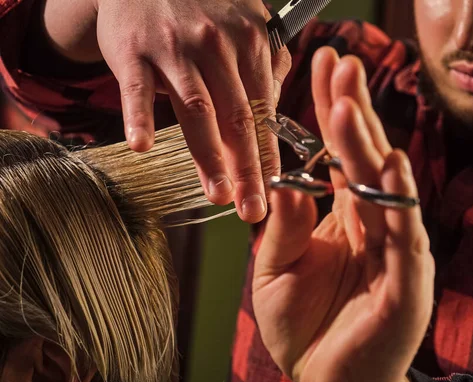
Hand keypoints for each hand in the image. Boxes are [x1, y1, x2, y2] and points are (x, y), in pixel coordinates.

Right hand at [43, 0, 291, 221]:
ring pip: (197, 109)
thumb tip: (274, 115)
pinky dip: (139, 117)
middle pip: (237, 117)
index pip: (264, 111)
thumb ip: (267, 66)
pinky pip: (137, 88)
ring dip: (208, 156)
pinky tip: (142, 146)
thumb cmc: (203, 7)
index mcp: (250, 43)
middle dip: (247, 169)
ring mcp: (174, 47)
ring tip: (218, 194)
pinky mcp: (133, 50)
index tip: (275, 194)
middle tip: (252, 208)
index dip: (269, 156)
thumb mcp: (248, 22)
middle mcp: (216, 46)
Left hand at [253, 47, 433, 381]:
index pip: (340, 154)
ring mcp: (394, 250)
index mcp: (343, 218)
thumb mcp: (276, 268)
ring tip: (348, 106)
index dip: (333, 111)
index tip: (324, 69)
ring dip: (368, 146)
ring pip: (386, 189)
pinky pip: (405, 235)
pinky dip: (399, 201)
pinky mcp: (407, 282)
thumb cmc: (304, 326)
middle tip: (341, 67)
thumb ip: (284, 224)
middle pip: (365, 159)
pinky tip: (388, 167)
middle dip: (353, 112)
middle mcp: (373, 225)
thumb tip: (288, 179)